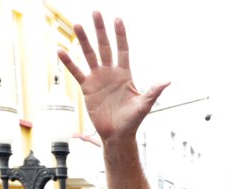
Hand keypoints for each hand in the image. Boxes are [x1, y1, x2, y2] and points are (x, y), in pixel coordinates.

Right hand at [57, 12, 168, 142]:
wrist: (118, 135)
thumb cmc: (132, 120)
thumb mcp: (144, 105)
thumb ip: (153, 91)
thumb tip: (167, 81)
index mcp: (125, 74)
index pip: (123, 49)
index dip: (120, 35)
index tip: (117, 19)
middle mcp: (111, 72)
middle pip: (105, 47)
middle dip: (100, 30)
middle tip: (96, 13)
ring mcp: (98, 78)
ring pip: (89, 55)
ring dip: (84, 40)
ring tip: (77, 25)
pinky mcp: (87, 87)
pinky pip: (76, 72)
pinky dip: (69, 62)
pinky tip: (60, 50)